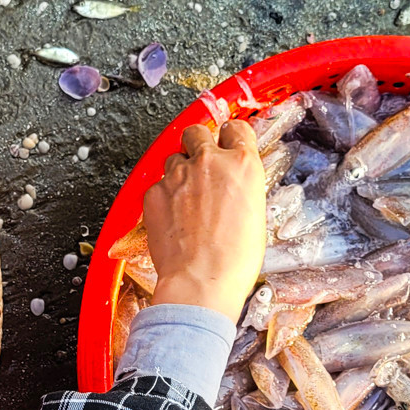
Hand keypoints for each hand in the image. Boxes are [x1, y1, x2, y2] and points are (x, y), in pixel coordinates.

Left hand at [141, 121, 265, 323]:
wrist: (201, 280)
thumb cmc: (233, 259)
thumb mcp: (255, 214)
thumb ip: (240, 188)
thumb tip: (232, 187)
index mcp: (242, 164)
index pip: (236, 129)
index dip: (230, 136)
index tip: (227, 141)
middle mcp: (209, 162)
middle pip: (196, 132)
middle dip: (197, 144)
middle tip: (199, 163)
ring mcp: (178, 175)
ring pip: (173, 158)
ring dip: (179, 172)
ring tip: (185, 198)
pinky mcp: (154, 192)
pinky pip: (157, 185)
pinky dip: (163, 197)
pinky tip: (172, 217)